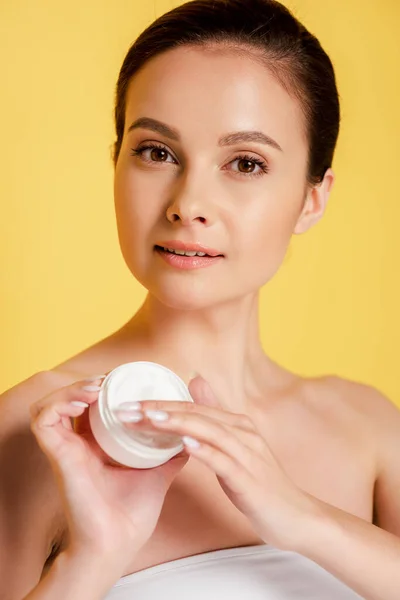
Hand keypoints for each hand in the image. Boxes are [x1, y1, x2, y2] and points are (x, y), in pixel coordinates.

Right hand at [29, 375, 188, 574]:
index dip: (100, 386)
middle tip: (109, 380)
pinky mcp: (58, 455)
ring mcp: (65, 448)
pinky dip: (60, 403)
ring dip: (73, 389)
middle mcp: (76, 443)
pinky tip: (85, 402)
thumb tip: (192, 434)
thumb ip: (170, 451)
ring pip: (52, 403)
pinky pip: (44, 420)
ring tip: (97, 388)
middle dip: (87, 383)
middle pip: (69, 398)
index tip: (123, 378)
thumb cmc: (133, 512)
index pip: (88, 404)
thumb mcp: (157, 470)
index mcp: (95, 444)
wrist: (120, 542)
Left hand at [114, 374, 317, 551]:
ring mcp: (247, 454)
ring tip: (147, 418)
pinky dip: (204, 450)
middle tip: (124, 409)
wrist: (296, 517)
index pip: (191, 407)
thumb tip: (196, 380)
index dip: (158, 403)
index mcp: (236, 424)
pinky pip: (224, 461)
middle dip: (157, 410)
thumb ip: (215, 415)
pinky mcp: (249, 479)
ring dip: (176, 423)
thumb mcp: (236, 447)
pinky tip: (184, 444)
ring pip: (207, 431)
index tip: (127, 405)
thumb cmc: (261, 483)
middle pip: (195, 414)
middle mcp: (242, 433)